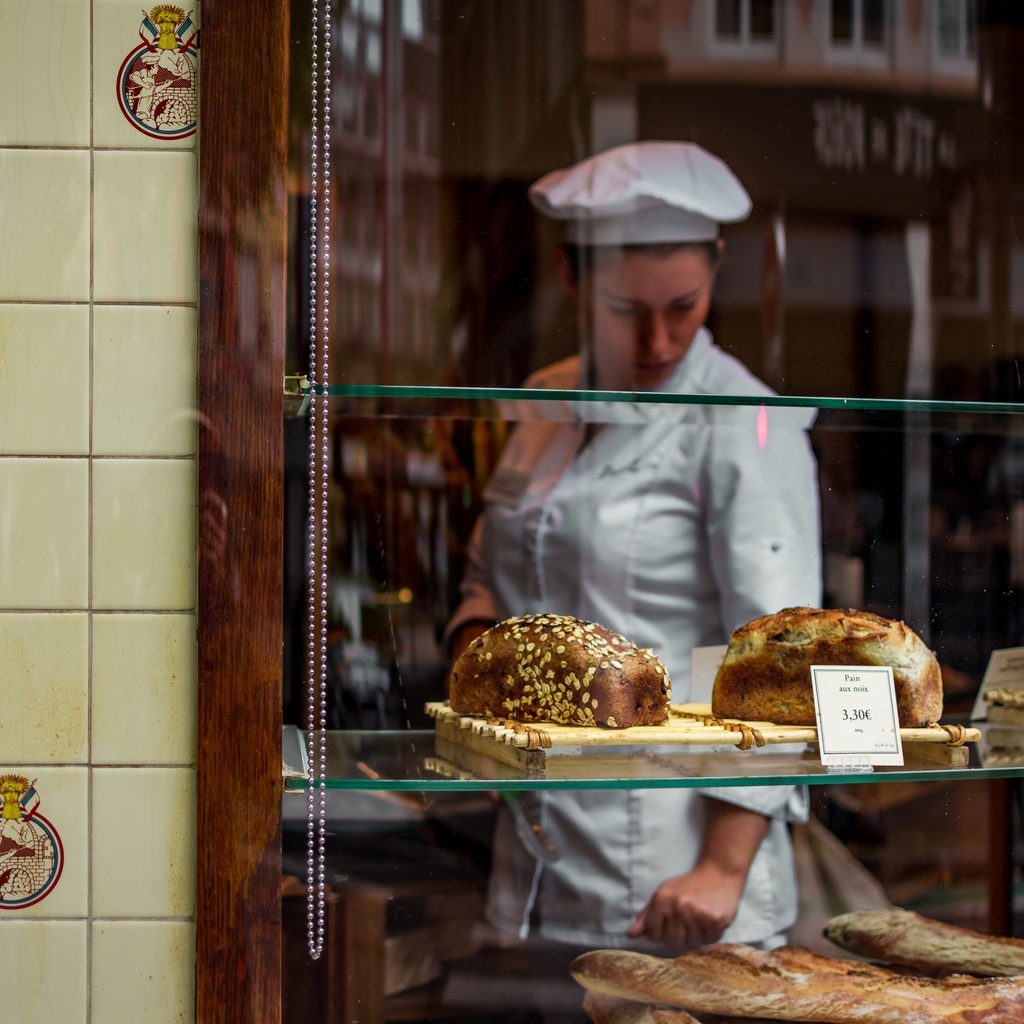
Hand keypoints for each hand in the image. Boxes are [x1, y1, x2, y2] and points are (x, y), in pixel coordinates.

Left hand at [626, 862, 744, 947]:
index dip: (662, 933)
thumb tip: (630, 935)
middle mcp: (677, 906)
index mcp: (661, 900)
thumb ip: (646, 916)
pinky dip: (711, 933)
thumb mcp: (663, 894)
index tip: (670, 923)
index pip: (653, 935)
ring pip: (692, 942)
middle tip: (687, 918)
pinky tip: (710, 918)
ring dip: (696, 933)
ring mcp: (696, 913)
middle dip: (680, 935)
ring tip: (699, 916)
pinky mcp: (714, 919)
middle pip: (672, 942)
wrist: (718, 873)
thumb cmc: (688, 886)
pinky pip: (709, 940)